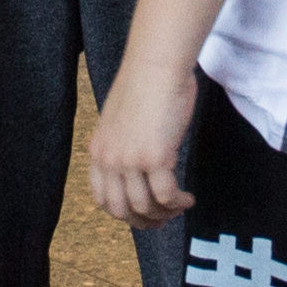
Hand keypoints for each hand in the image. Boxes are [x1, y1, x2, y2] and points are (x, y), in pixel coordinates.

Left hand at [89, 61, 197, 228]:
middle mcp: (109, 160)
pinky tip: (188, 199)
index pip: (102, 198)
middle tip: (163, 220)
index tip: (141, 214)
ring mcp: (130, 161)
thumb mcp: (121, 121)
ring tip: (180, 207)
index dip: (123, 213)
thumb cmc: (145, 85)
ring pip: (145, 207)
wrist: (156, 65)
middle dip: (143, 221)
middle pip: (122, 209)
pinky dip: (178, 203)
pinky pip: (166, 196)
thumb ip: (123, 145)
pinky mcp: (154, 158)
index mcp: (98, 151)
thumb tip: (137, 168)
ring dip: (165, 214)